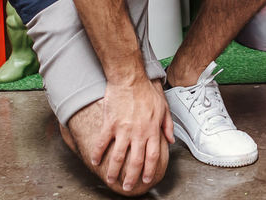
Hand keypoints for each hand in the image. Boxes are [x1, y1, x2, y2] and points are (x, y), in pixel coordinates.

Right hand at [90, 78, 172, 192]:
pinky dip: (98, 154)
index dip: (149, 170)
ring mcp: (123, 130)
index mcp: (151, 130)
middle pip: (135, 161)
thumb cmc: (146, 90)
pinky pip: (102, 143)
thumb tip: (171, 139)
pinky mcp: (110, 124)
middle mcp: (138, 133)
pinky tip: (95, 161)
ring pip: (118, 156)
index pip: (152, 157)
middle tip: (127, 186)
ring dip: (114, 170)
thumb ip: (168, 125)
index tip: (146, 179)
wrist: (130, 78)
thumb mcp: (164, 107)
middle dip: (131, 177)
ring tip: (111, 179)